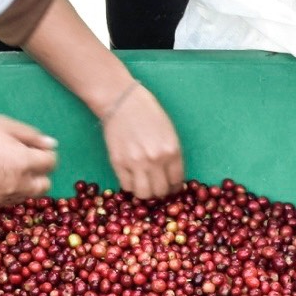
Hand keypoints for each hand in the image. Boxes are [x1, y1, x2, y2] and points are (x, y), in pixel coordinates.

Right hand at [0, 115, 57, 208]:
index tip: (35, 148)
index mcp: (24, 162)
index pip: (51, 163)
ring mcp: (3, 197)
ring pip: (26, 195)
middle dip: (40, 174)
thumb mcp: (3, 125)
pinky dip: (6, 191)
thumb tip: (52, 145)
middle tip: (25, 161)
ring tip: (4, 167)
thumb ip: (31, 135)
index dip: (46, 154)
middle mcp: (18, 184)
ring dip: (24, 183)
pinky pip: (6, 200)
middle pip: (45, 185)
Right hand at [102, 82, 184, 198]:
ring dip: (145, 193)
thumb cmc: (148, 113)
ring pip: (143, 194)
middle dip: (160, 192)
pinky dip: (130, 185)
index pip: (176, 181)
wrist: (122, 101)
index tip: (170, 187)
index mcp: (172, 151)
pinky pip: (126, 186)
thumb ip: (171, 155)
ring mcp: (136, 163)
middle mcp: (155, 160)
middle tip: (156, 186)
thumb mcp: (169, 133)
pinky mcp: (118, 163)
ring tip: (143, 185)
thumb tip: (171, 177)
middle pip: (161, 191)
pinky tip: (131, 177)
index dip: (173, 187)